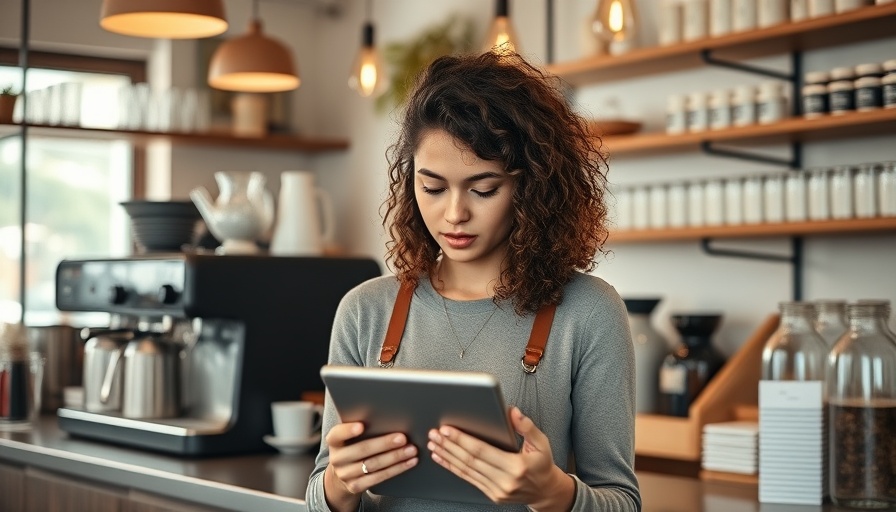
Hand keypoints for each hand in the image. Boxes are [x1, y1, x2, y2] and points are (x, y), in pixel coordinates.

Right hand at [323, 422, 418, 511]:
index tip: (361, 426)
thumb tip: (389, 416)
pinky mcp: (355, 486)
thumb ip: (362, 427)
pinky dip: (396, 469)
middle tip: (402, 438)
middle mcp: (337, 458)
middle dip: (384, 443)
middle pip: (362, 450)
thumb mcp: (350, 437)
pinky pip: (378, 477)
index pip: (337, 434)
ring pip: (373, 465)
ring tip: (411, 450)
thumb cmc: (353, 446)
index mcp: (334, 441)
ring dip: (395, 457)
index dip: (348, 430)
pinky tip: (409, 462)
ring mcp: (345, 474)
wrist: (343, 475)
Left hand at [427, 406, 574, 511]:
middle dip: (449, 445)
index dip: (462, 439)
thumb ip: (527, 427)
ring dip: (448, 456)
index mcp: (516, 466)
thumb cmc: (542, 465)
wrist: (545, 491)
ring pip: (466, 471)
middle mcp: (505, 481)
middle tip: (435, 434)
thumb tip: (512, 412)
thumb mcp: (541, 443)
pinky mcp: (491, 494)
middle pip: (470, 460)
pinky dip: (453, 468)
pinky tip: (444, 459)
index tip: (448, 429)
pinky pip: (468, 479)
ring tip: (435, 445)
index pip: (482, 450)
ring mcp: (497, 490)